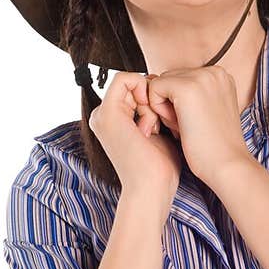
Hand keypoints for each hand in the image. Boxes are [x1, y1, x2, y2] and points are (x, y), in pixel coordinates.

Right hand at [87, 70, 182, 212]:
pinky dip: (145, 92)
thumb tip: (166, 91)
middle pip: (135, 86)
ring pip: (132, 82)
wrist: (152, 189)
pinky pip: (125, 78)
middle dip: (154, 99)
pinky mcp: (107, 112)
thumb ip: (155, 112)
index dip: (155, 97)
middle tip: (159, 126)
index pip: (136, 90)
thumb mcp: (159, 132)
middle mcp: (103, 116)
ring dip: (151, 100)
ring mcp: (102, 114)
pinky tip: (151, 120)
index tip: (164, 121)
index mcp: (113, 121)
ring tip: (154, 128)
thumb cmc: (161, 169)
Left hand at [145, 65, 250, 185]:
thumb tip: (154, 81)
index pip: (181, 79)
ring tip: (186, 127)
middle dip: (170, 104)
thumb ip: (188, 96)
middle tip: (189, 127)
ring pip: (161, 83)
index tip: (194, 123)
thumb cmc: (214, 148)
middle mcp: (214, 71)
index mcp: (220, 76)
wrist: (228, 165)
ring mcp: (201, 77)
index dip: (179, 104)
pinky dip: (158, 109)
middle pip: (170, 79)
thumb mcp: (204, 112)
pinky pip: (154, 88)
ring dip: (165, 107)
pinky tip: (177, 126)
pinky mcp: (186, 87)